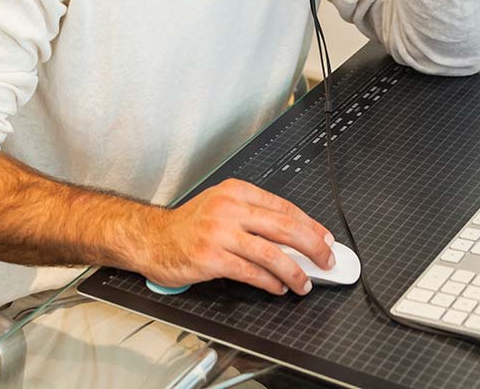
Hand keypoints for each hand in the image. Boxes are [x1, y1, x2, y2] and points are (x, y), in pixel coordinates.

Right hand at [140, 179, 334, 295]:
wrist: (153, 238)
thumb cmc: (189, 225)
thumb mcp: (222, 206)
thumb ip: (254, 216)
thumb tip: (292, 236)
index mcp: (236, 191)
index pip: (283, 206)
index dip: (309, 224)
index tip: (324, 238)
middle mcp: (229, 208)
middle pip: (283, 226)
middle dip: (312, 245)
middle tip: (326, 259)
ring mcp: (219, 232)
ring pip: (270, 252)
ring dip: (294, 270)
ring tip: (305, 282)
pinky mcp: (211, 257)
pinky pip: (250, 272)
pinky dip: (270, 282)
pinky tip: (278, 287)